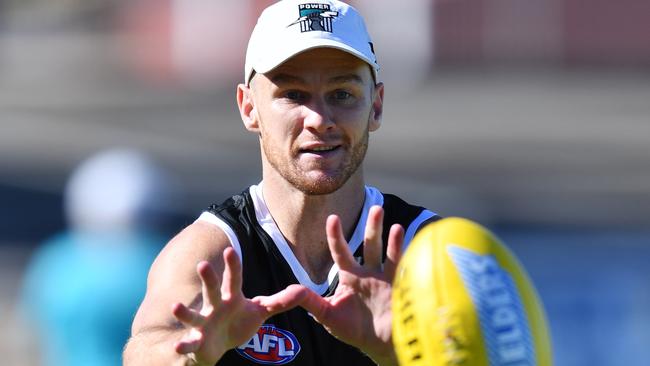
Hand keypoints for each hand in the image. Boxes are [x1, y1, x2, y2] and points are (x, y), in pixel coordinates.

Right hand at [172, 247, 305, 364]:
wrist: (217, 346)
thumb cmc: (237, 322)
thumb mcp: (259, 311)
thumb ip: (279, 301)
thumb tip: (302, 290)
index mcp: (231, 297)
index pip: (233, 278)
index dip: (232, 265)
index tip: (229, 250)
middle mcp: (215, 306)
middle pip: (212, 289)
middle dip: (208, 278)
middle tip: (202, 264)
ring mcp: (203, 323)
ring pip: (194, 315)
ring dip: (184, 312)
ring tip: (175, 307)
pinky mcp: (197, 340)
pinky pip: (189, 342)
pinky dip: (183, 344)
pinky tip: (177, 345)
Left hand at [299, 206, 402, 365]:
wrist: (376, 344)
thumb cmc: (351, 329)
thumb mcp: (326, 315)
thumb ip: (310, 301)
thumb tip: (289, 291)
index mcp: (350, 276)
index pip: (341, 252)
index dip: (336, 236)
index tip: (332, 218)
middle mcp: (368, 274)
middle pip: (370, 246)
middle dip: (373, 228)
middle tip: (376, 208)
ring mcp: (385, 280)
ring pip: (389, 255)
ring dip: (393, 240)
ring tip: (396, 225)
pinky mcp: (399, 290)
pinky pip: (405, 272)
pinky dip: (408, 260)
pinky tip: (413, 252)